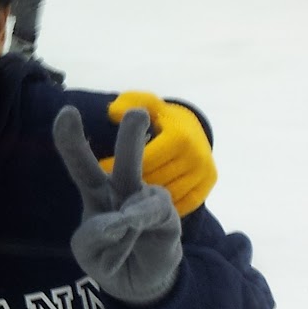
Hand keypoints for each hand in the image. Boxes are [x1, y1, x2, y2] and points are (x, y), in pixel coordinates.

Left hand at [53, 106, 181, 306]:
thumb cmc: (108, 258)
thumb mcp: (87, 252)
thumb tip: (121, 218)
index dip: (71, 140)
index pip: (82, 164)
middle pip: (125, 160)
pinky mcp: (167, 215)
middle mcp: (122, 190)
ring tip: (126, 224)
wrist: (138, 283)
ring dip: (135, 208)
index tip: (66, 112)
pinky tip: (134, 235)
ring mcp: (147, 201)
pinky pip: (154, 215)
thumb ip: (93, 235)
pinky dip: (139, 227)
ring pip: (145, 190)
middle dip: (132, 136)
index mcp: (96, 193)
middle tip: (139, 112)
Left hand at [98, 92, 215, 216]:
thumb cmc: (160, 117)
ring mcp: (203, 173)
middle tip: (111, 188)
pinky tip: (147, 201)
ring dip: (146, 198)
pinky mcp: (207, 187)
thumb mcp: (146, 104)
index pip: (145, 161)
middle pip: (155, 180)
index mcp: (179, 137)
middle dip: (132, 185)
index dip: (120, 166)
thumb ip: (128, 103)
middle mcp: (195, 156)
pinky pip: (182, 204)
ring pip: (167, 196)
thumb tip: (113, 113)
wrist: (194, 128)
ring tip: (127, 196)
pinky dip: (164, 205)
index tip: (101, 170)